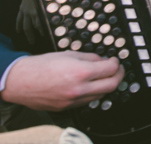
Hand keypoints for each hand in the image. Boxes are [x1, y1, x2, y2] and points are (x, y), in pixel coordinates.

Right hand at [0, 52, 123, 110]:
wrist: (20, 81)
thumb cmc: (41, 66)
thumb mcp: (69, 54)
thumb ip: (89, 58)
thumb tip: (103, 60)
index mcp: (80, 72)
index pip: (110, 69)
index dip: (116, 63)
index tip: (116, 60)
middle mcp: (79, 89)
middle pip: (111, 85)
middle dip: (118, 76)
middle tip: (118, 70)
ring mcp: (72, 100)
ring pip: (100, 96)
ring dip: (106, 86)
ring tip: (104, 77)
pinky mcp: (66, 108)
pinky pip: (87, 102)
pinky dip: (93, 94)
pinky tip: (91, 86)